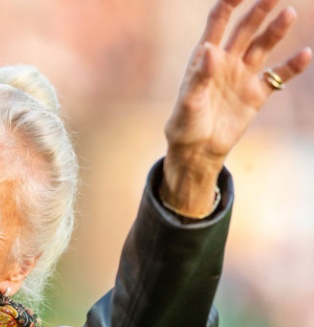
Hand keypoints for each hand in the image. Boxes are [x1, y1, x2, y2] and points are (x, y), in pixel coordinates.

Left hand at [161, 0, 311, 216]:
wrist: (197, 151)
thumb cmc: (185, 125)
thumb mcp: (188, 102)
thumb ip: (199, 76)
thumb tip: (210, 49)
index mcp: (205, 58)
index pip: (218, 21)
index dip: (230, 2)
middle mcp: (226, 61)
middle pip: (246, 28)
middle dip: (259, 9)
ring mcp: (242, 76)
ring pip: (263, 46)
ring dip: (276, 30)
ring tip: (288, 14)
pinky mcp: (256, 94)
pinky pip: (278, 77)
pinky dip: (292, 66)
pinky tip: (305, 54)